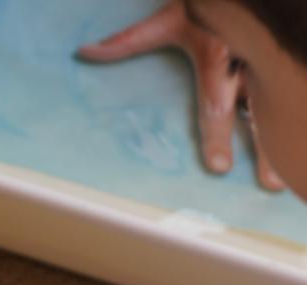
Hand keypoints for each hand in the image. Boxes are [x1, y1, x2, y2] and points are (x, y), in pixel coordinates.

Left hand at [79, 0, 283, 189]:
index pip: (215, 106)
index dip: (217, 138)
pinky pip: (293, 94)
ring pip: (279, 108)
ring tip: (281, 180)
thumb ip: (128, 40)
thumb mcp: (168, 16)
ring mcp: (270, 61)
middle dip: (263, 151)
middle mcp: (248, 62)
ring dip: (282, 144)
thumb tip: (83, 52)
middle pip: (257, 114)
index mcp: (217, 55)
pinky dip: (292, 123)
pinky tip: (296, 153)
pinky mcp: (285, 61)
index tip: (219, 168)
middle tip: (267, 183)